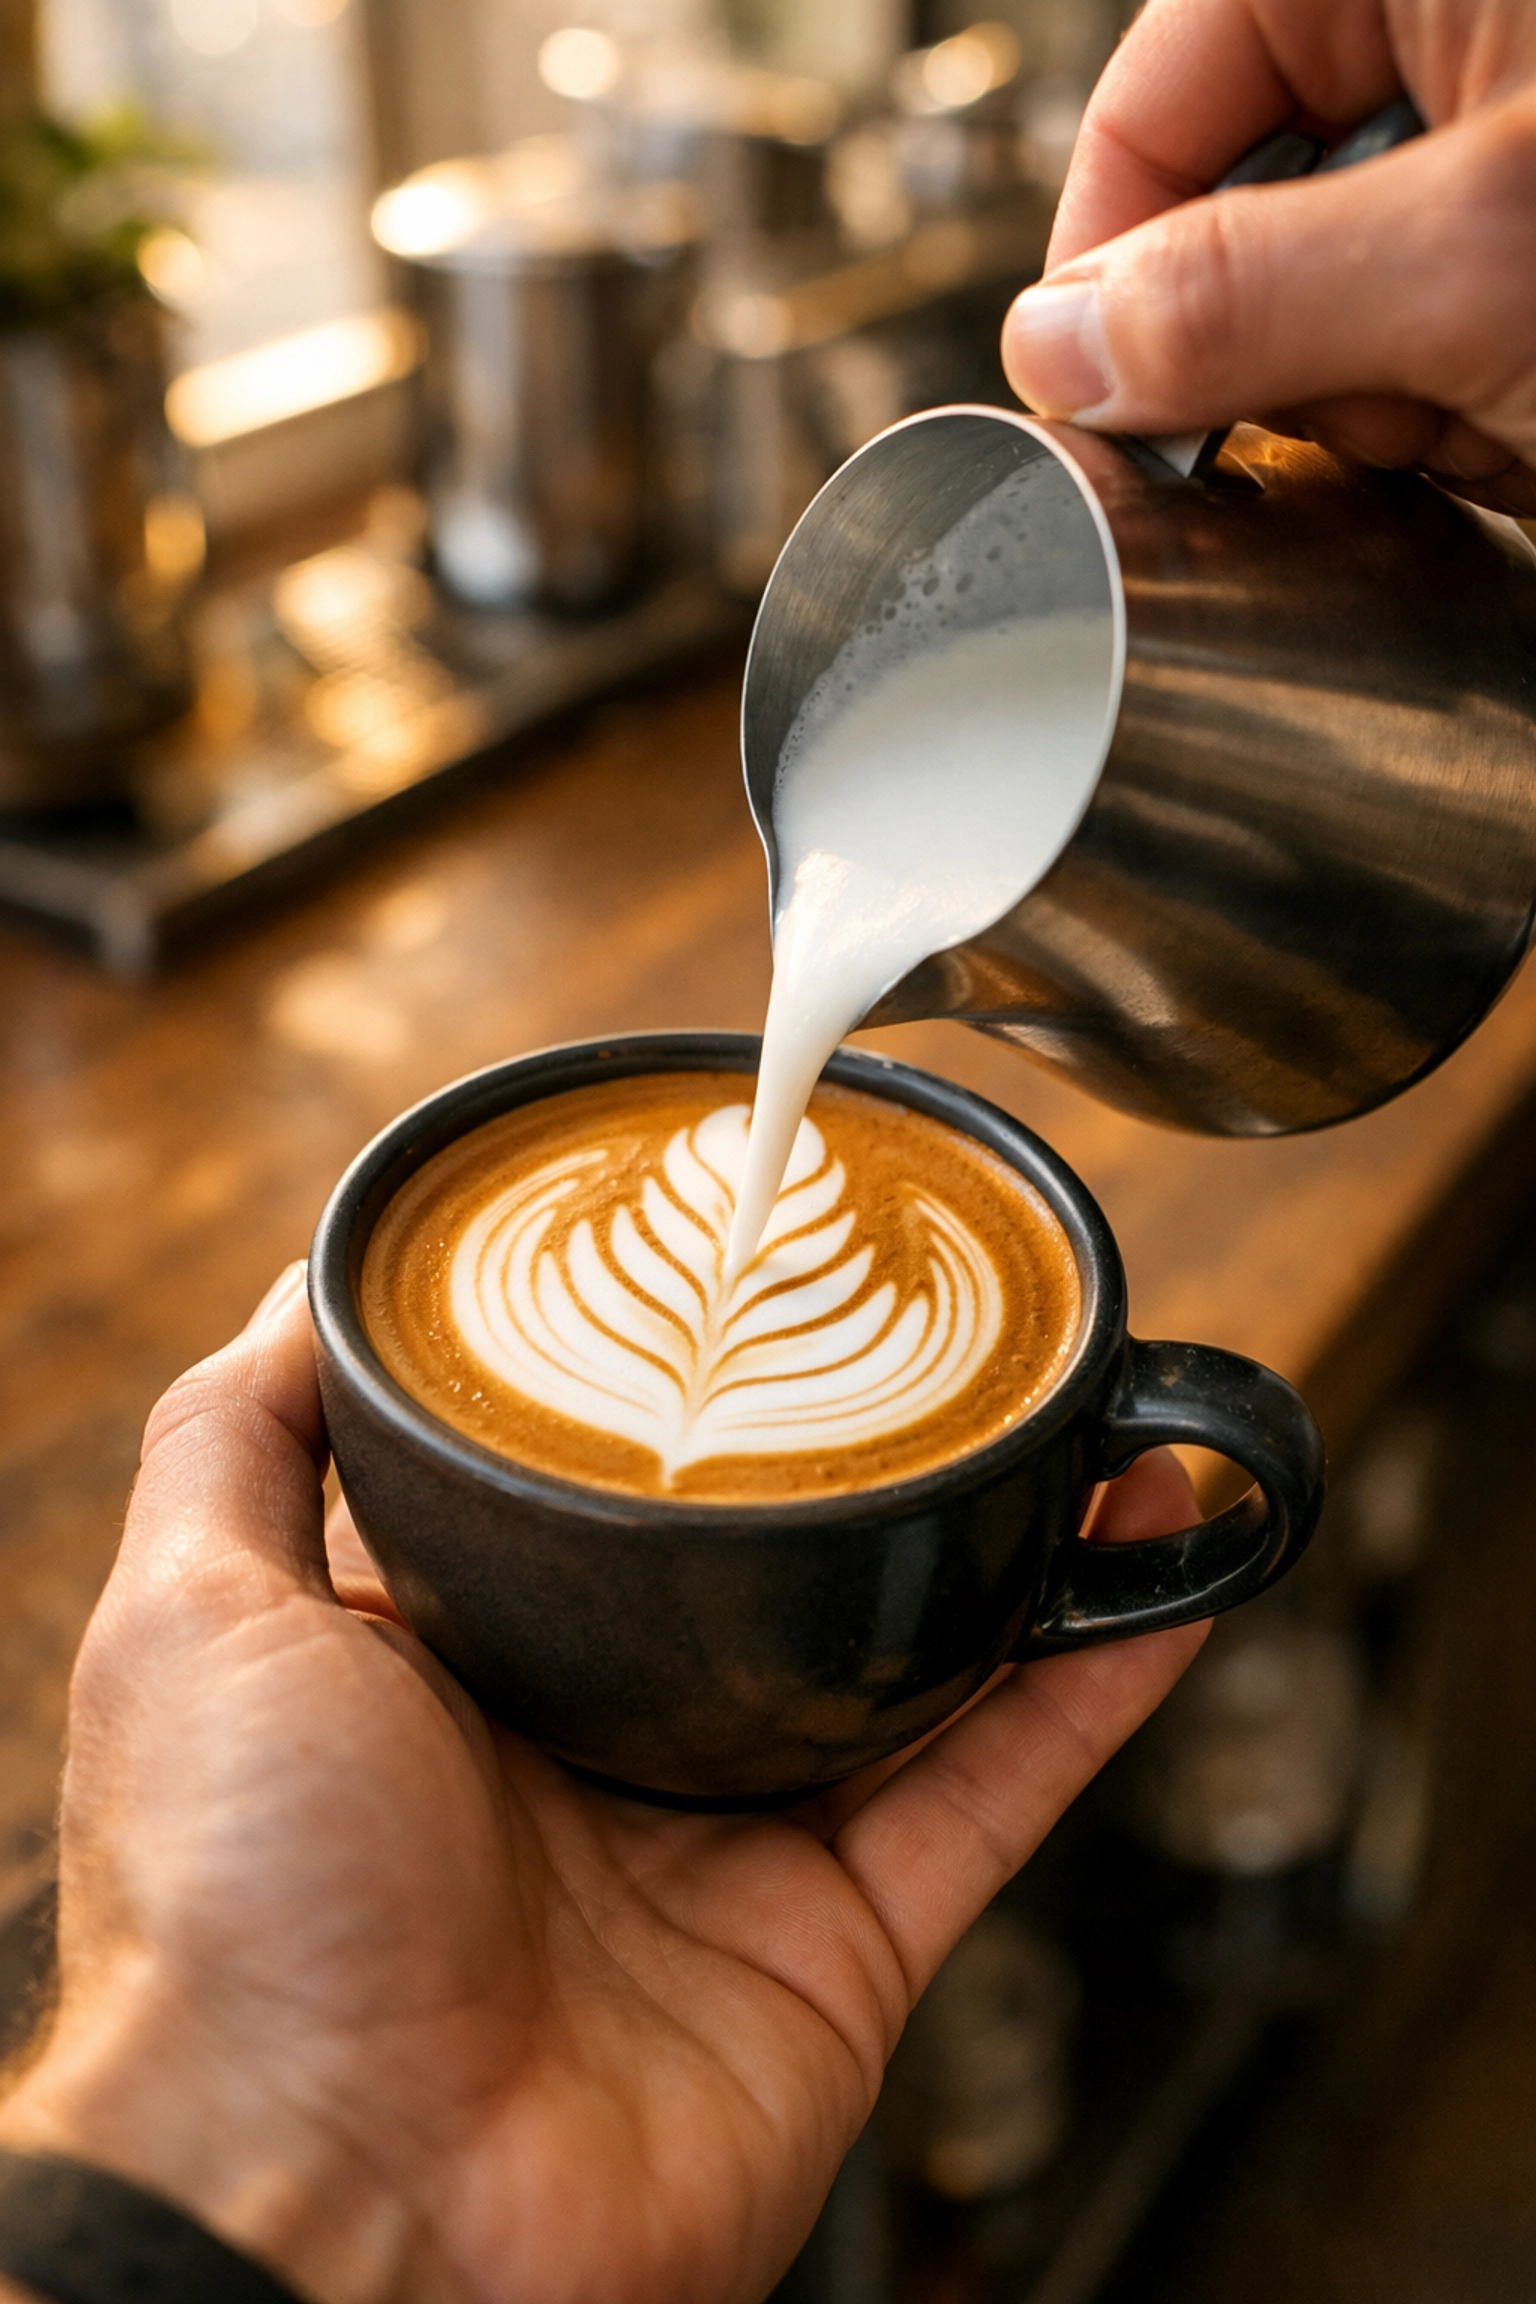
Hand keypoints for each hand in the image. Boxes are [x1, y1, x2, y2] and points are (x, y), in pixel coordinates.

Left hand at [0, 1267, 1204, 2303]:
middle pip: (783, 1580)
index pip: (600, 1496)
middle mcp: (601, 1751)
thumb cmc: (234, 1917)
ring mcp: (729, 1852)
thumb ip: (241, 1439)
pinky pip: (992, 1796)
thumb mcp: (195, 1616)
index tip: (763, 1278)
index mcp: (462, 1665)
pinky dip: (1093, 1691)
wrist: (332, 2209)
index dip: (683, 1393)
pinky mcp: (837, 1953)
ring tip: (1113, 1426)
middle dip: (883, 1469)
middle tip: (968, 1344)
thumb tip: (313, 1288)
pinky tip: (1165, 1572)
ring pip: (919, 1671)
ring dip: (1030, 1552)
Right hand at [1002, 0, 1535, 513]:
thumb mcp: (1478, 262)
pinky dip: (1470, 417)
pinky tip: (1534, 421)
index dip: (1111, 274)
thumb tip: (1058, 346)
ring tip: (1513, 403)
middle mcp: (1440, 40)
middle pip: (1238, 230)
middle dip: (1304, 362)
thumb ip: (1242, 299)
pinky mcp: (1520, 261)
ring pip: (1333, 317)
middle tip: (1416, 395)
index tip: (1123, 409)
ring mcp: (1491, 153)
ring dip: (1399, 408)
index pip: (1149, 100)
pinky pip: (1428, 354)